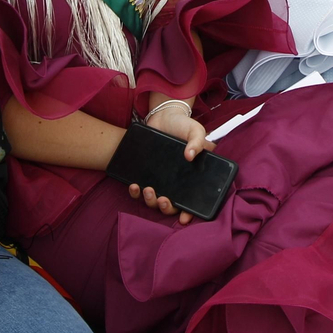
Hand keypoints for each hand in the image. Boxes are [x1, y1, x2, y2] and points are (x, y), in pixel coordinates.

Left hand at [127, 107, 215, 225]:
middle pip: (172, 205)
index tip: (184, 217)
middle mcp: (176, 182)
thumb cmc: (183, 124)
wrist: (163, 115)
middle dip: (167, 208)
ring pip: (155, 201)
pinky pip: (140, 190)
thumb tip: (190, 156)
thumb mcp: (195, 130)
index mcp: (192, 177)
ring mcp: (161, 180)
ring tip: (148, 190)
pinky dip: (136, 192)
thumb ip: (197, 141)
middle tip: (164, 200)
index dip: (189, 212)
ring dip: (151, 201)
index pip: (193, 200)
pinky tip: (134, 186)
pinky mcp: (147, 175)